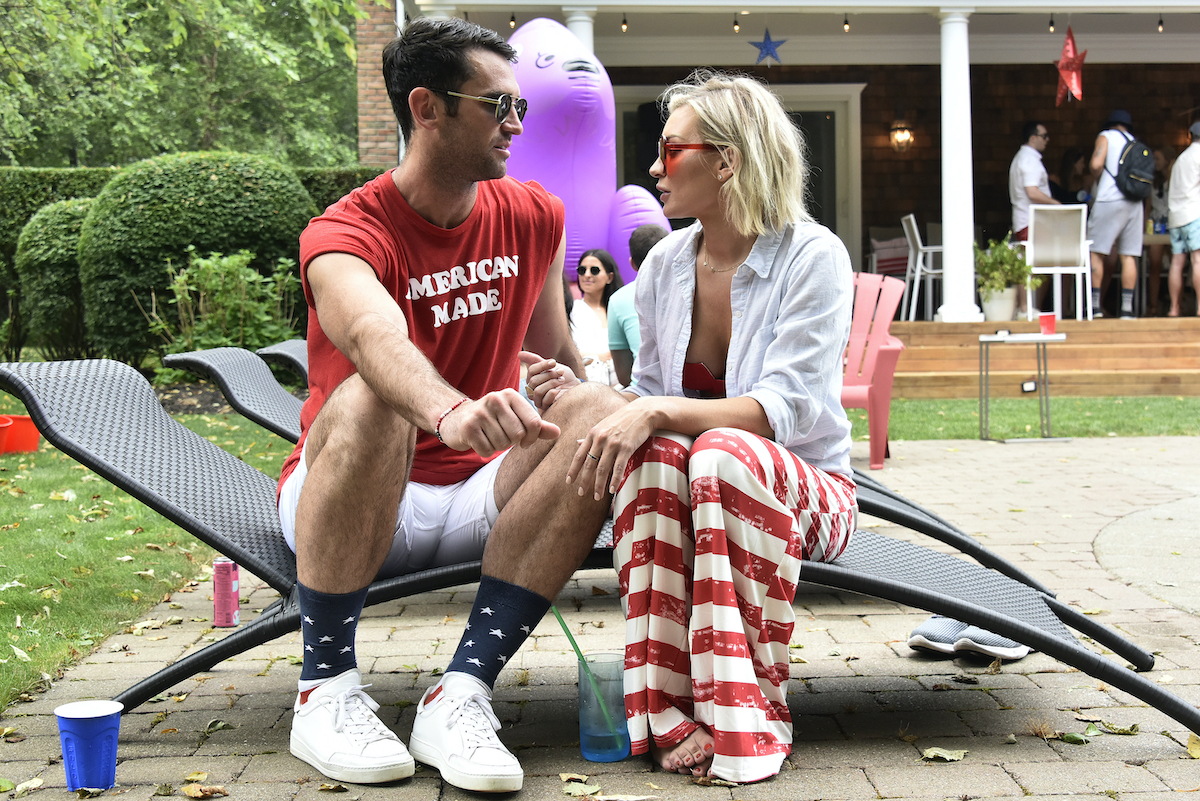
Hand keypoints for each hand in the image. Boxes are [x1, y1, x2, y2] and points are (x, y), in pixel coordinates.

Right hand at [438, 388, 558, 455]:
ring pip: (502, 444)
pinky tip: (479, 440)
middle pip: (518, 435)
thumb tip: (558, 433)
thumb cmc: (493, 420)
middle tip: (501, 435)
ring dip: (497, 446)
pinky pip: (487, 451)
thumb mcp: (516, 418)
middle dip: (511, 442)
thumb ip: (537, 426)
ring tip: (489, 435)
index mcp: (511, 394)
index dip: (532, 438)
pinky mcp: (468, 427)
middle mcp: (496, 399)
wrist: (457, 419)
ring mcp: (480, 412)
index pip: (533, 422)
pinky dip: (485, 451)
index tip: (524, 441)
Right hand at [520, 350, 579, 412]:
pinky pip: (543, 401)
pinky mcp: (545, 408)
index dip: (542, 365)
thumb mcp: (551, 366)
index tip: (554, 362)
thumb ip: (535, 360)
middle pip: (534, 381)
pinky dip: (552, 393)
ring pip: (538, 391)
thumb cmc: (564, 376)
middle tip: (561, 372)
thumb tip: (519, 353)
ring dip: (552, 383)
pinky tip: (559, 391)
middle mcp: (533, 390)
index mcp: (532, 379)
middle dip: (549, 375)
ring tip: (562, 380)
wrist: (576, 388)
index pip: (531, 371)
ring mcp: (538, 400)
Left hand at [567, 398, 654, 500]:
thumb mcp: (603, 425)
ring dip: (598, 485)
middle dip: (584, 481)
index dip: (573, 470)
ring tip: (597, 497)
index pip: (579, 455)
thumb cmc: (622, 419)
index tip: (569, 481)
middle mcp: (600, 439)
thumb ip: (590, 437)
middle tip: (581, 493)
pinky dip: (614, 480)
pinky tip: (611, 490)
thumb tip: (577, 443)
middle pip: (589, 465)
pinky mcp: (627, 448)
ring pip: (602, 469)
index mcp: (593, 434)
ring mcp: (613, 444)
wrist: (642, 412)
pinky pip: (618, 468)